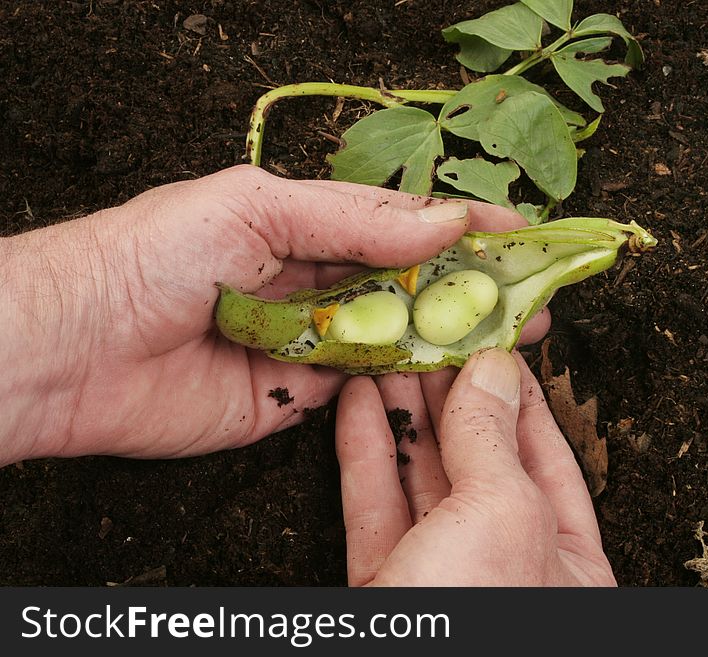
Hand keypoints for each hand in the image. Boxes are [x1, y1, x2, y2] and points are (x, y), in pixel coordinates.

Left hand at [0, 165, 527, 463]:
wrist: (76, 349)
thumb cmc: (152, 255)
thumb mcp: (255, 208)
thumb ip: (352, 219)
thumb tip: (440, 224)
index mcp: (302, 225)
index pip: (400, 224)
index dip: (460, 227)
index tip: (519, 233)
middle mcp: (312, 282)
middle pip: (409, 284)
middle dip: (471, 287)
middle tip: (531, 295)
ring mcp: (309, 341)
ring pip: (396, 337)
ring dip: (452, 336)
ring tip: (512, 334)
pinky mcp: (297, 396)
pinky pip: (365, 387)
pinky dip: (407, 381)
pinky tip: (451, 375)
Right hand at [335, 348, 615, 585]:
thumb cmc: (481, 621)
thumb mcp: (500, 518)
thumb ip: (491, 439)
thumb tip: (494, 368)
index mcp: (566, 560)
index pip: (545, 455)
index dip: (518, 395)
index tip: (493, 345)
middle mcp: (506, 565)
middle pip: (478, 460)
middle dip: (450, 396)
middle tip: (428, 342)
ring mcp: (443, 577)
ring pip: (421, 478)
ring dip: (402, 416)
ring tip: (387, 359)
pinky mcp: (386, 587)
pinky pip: (375, 506)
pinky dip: (364, 453)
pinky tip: (358, 409)